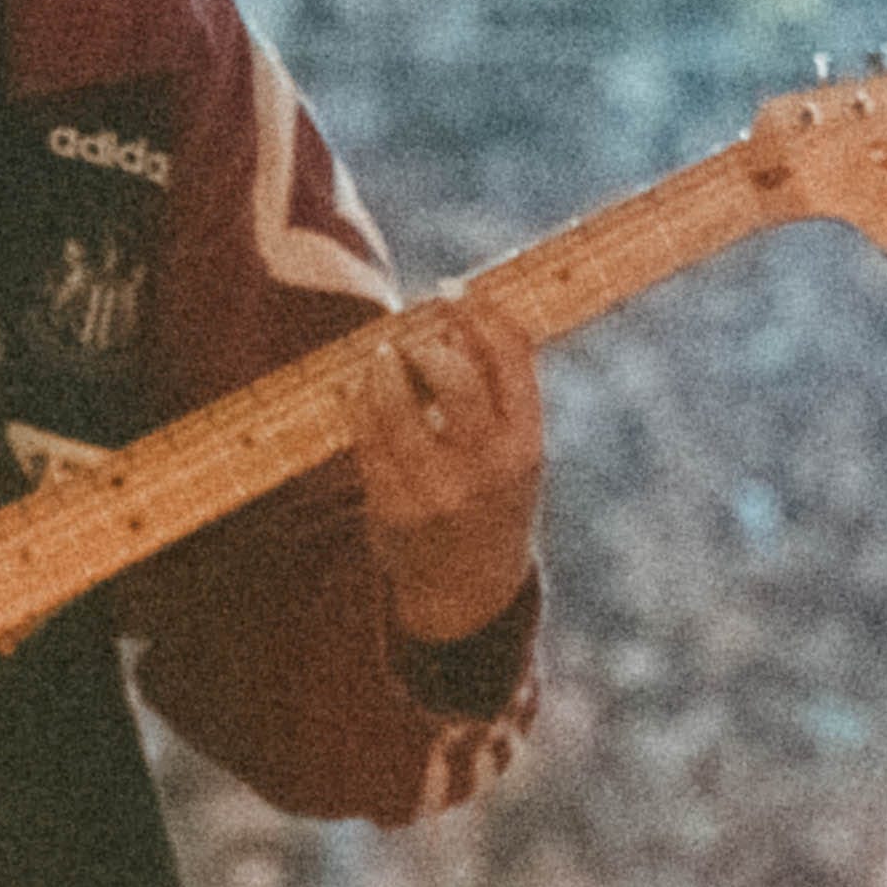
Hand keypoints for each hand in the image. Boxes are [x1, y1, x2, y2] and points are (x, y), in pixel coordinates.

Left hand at [348, 298, 544, 641]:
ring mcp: (437, 488)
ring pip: (398, 402)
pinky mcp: (392, 505)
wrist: (470, 594)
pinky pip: (366, 436)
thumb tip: (464, 314)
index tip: (454, 292)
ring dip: (384, 366)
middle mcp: (487, 467)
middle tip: (413, 338)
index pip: (511, 357)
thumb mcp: (519, 455)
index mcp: (526, 445)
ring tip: (382, 358)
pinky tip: (362, 392)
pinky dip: (360, 402)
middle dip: (426, 342)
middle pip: (453, 374)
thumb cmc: (494, 503)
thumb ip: (503, 396)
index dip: (480, 313)